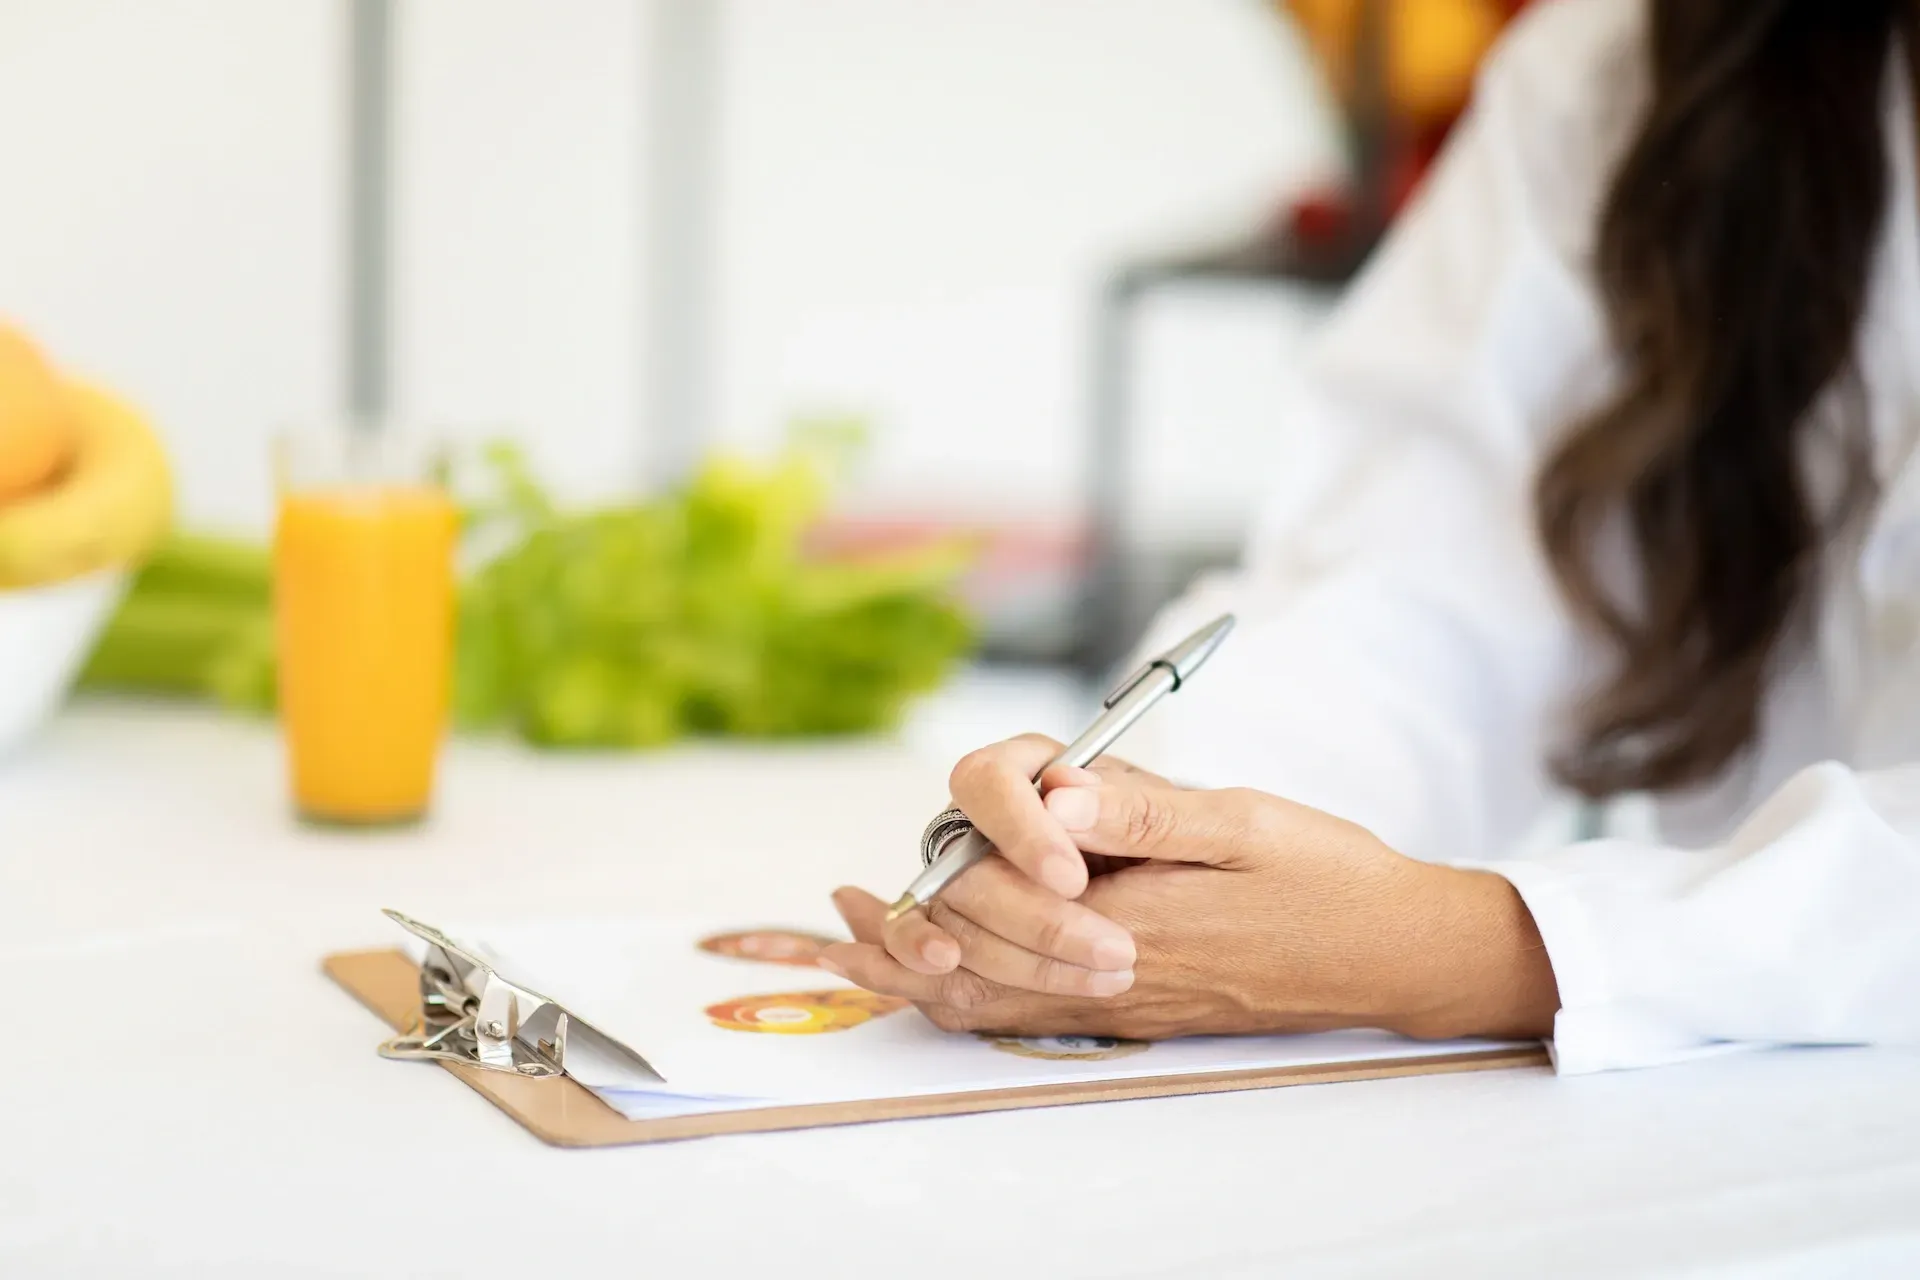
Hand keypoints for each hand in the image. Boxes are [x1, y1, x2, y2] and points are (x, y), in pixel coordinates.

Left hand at [820, 747, 1559, 1040]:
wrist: (1390, 955)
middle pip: (976, 949)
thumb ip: (1139, 810)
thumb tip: (1051, 789)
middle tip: (839, 908)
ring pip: (986, 1000)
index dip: (968, 845)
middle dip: (909, 919)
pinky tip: (933, 977)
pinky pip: (1025, 1020)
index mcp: (1129, 918)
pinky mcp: (1130, 1009)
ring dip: (910, 974)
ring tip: (843, 949)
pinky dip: (963, 999)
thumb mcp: (1239, 821)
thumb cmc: (1325, 878)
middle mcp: (1110, 973)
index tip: (942, 823)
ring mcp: (1118, 1000)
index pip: (1000, 890)